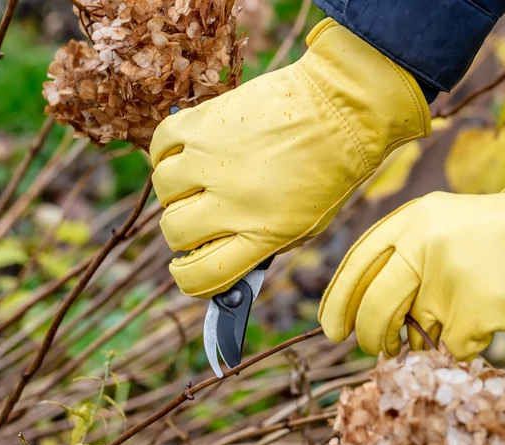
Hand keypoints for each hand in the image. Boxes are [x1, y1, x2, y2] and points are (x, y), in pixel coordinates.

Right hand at [149, 18, 429, 298]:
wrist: (343, 106)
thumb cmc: (330, 169)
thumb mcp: (307, 225)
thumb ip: (262, 245)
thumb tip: (220, 254)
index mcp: (262, 234)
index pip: (201, 275)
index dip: (188, 277)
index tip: (188, 268)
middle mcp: (232, 201)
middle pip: (175, 233)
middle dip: (182, 233)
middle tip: (198, 217)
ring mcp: (214, 161)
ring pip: (163, 190)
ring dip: (175, 190)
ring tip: (197, 179)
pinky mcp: (205, 123)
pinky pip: (161, 145)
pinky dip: (167, 152)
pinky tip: (187, 153)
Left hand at [319, 178, 504, 358]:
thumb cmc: (504, 235)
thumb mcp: (444, 224)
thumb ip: (405, 256)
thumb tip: (365, 309)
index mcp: (411, 221)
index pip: (356, 265)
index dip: (338, 302)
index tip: (331, 328)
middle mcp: (422, 247)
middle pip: (374, 306)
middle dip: (370, 335)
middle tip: (375, 347)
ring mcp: (447, 282)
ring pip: (413, 332)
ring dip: (422, 340)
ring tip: (442, 326)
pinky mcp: (472, 314)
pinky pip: (452, 348)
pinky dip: (464, 345)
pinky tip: (485, 320)